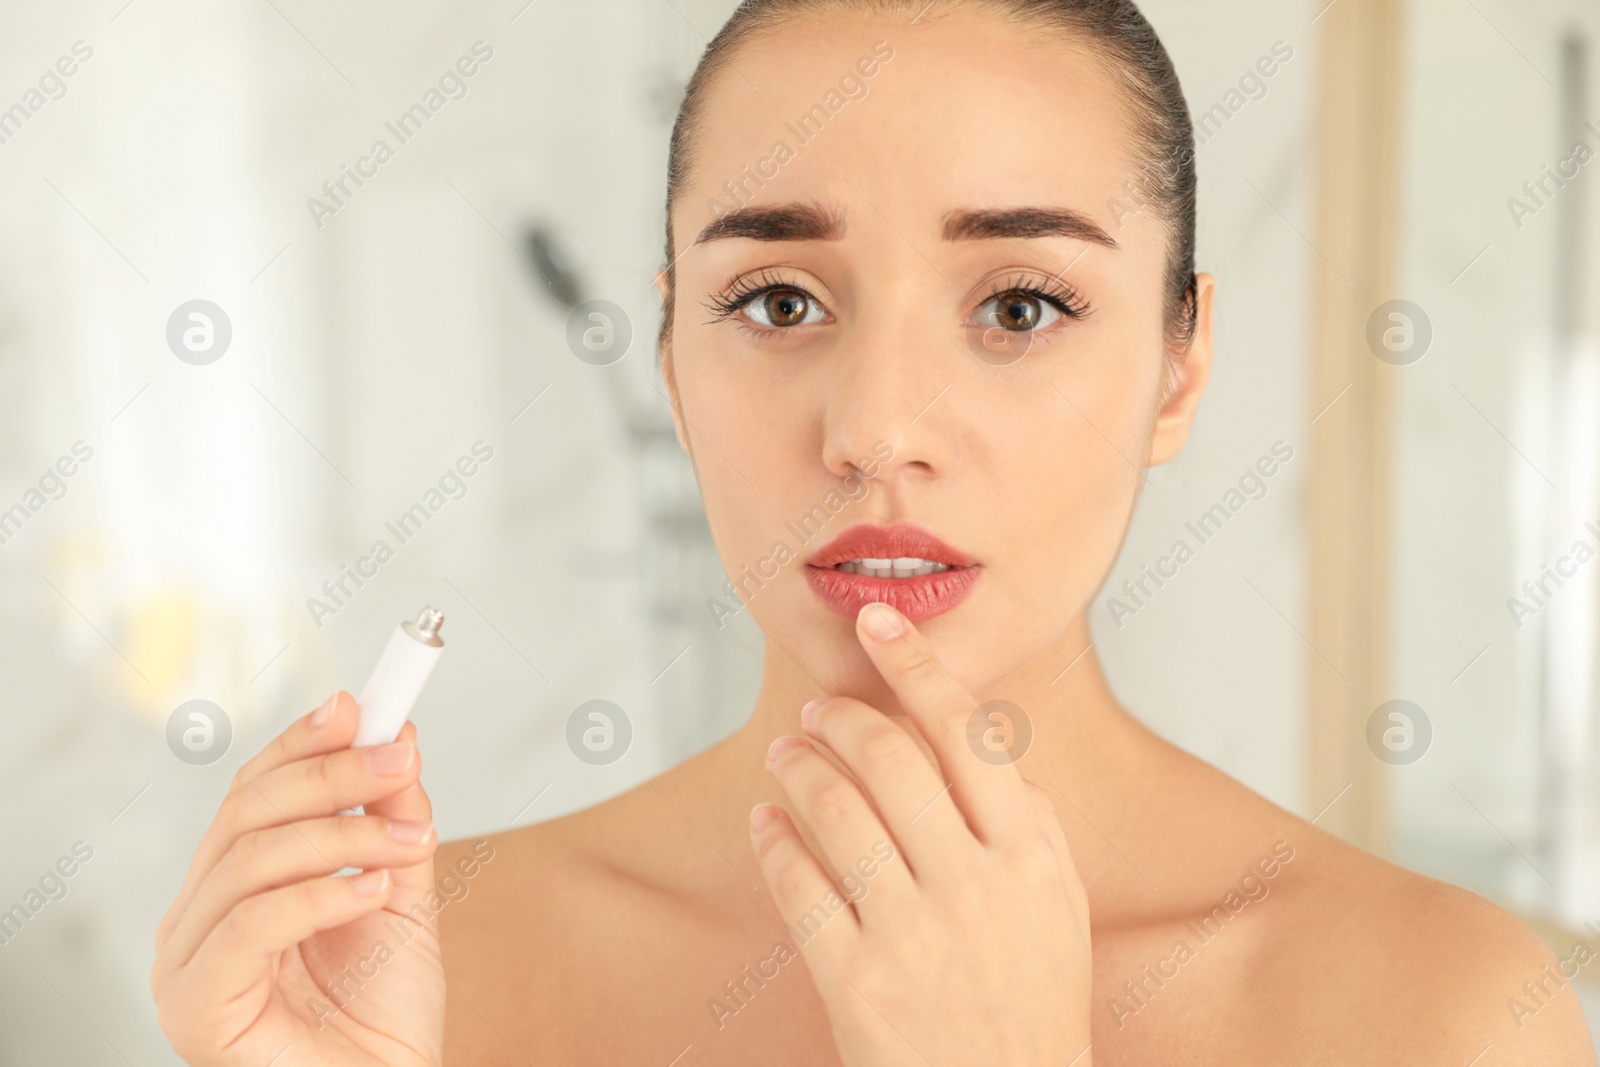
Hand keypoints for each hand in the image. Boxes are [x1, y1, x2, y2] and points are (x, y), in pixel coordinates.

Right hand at [151, 692, 444, 1066]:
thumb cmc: (384, 1012)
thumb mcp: (400, 890)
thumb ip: (392, 817)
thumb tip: (396, 734)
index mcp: (233, 886)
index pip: (253, 792)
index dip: (302, 742)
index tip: (362, 704)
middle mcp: (198, 918)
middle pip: (248, 813)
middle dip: (331, 774)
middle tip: (401, 759)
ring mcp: (187, 963)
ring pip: (251, 859)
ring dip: (343, 835)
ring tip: (411, 845)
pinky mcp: (196, 1006)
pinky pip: (252, 924)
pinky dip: (321, 894)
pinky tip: (375, 890)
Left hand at [750, 602, 1092, 1065]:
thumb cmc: (1032, 1005)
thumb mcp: (1058, 909)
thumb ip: (1029, 822)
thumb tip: (979, 746)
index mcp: (1030, 854)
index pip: (967, 729)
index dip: (913, 664)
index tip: (873, 621)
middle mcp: (976, 884)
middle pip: (888, 756)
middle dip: (837, 716)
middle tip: (815, 709)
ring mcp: (914, 934)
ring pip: (834, 809)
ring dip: (796, 766)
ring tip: (784, 755)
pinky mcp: (857, 982)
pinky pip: (797, 886)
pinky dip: (773, 840)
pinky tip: (766, 823)